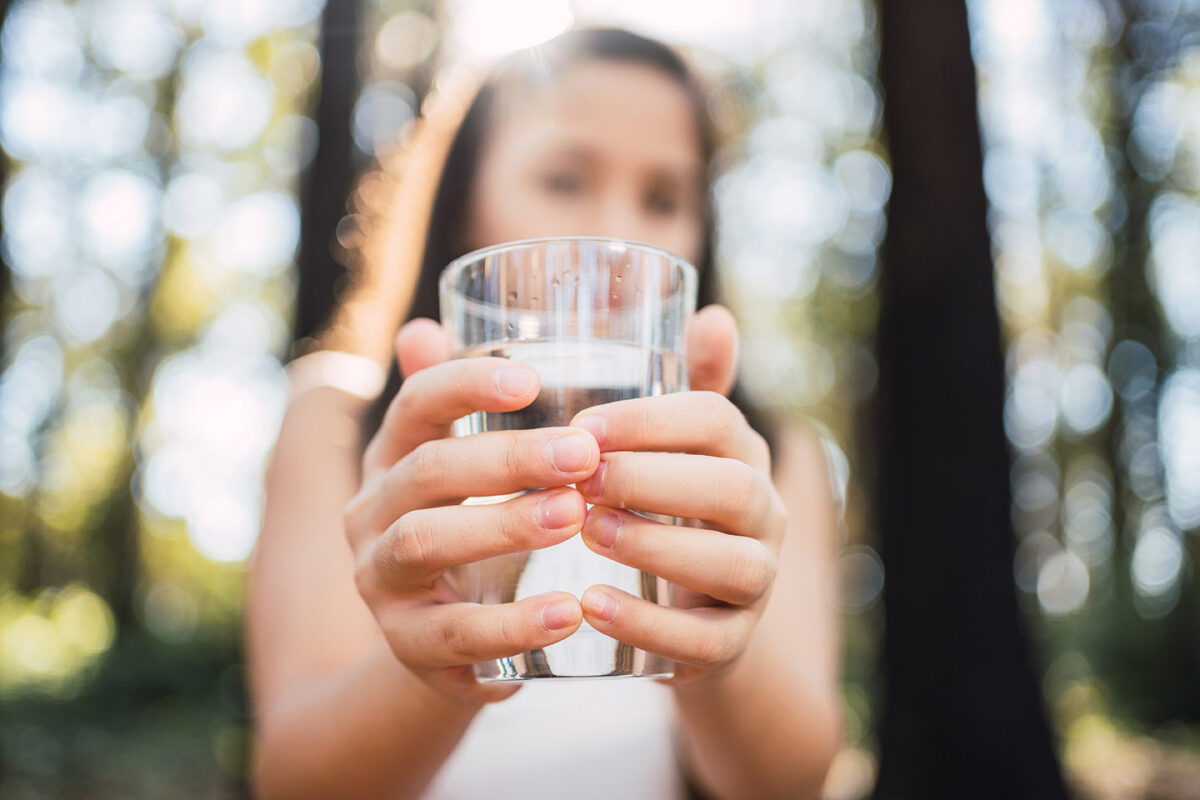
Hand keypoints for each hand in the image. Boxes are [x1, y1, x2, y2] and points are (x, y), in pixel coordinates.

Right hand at [344, 320, 599, 702]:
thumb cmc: (496, 526)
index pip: (417, 400)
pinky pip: (450, 633)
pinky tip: (569, 612)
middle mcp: (374, 508)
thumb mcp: (512, 468)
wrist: (453, 640)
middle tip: (582, 457)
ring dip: (501, 527)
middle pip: (425, 469)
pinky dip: (510, 624)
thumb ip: (583, 402)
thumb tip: (708, 319)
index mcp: (399, 451)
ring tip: (574, 517)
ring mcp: (381, 578)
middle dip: (505, 458)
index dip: (466, 383)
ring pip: (424, 542)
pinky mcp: (406, 644)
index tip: (534, 379)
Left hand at [571, 306, 785, 683]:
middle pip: (734, 490)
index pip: (717, 420)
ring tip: (588, 533)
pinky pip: (708, 642)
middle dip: (654, 480)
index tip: (582, 426)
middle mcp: (763, 515)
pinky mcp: (732, 643)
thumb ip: (677, 384)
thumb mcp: (669, 446)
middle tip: (581, 480)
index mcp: (740, 455)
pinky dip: (650, 625)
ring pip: (735, 566)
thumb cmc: (665, 507)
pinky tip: (592, 606)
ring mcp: (757, 583)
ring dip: (657, 546)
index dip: (653, 420)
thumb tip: (711, 313)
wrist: (689, 608)